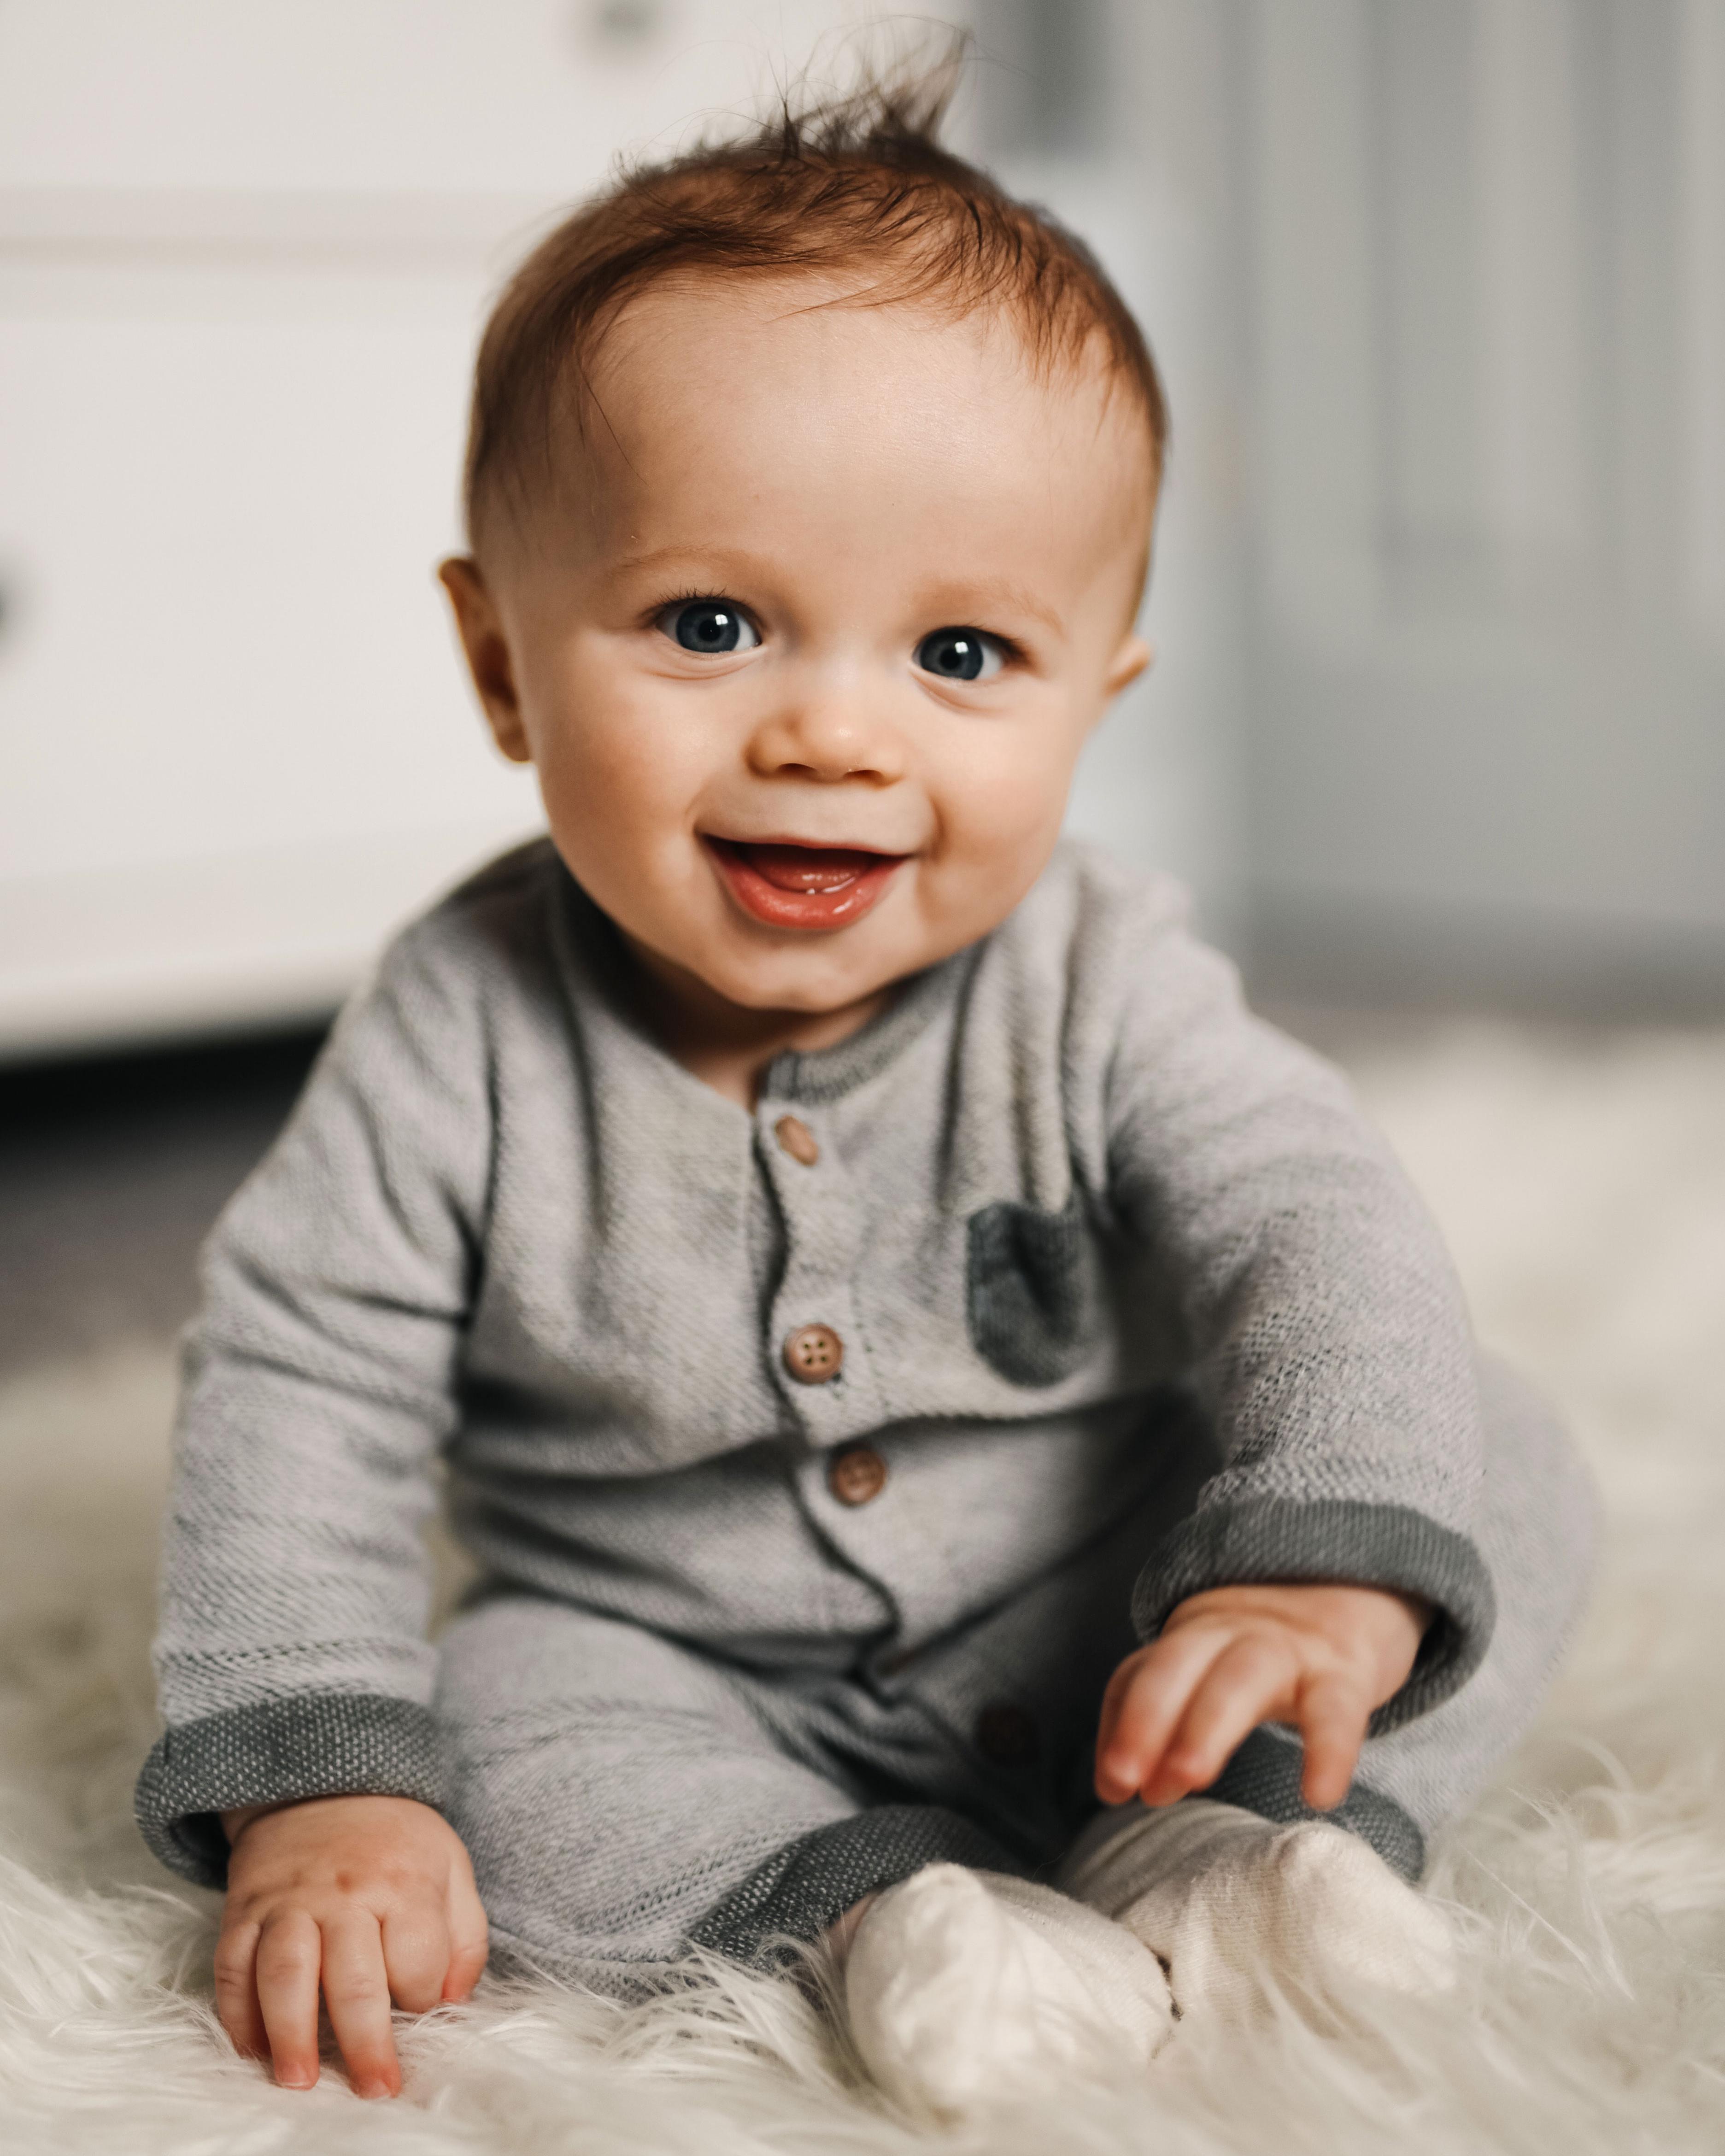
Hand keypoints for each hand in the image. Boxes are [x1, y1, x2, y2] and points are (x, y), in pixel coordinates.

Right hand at [215, 1794, 488, 2097]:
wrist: (325, 1785)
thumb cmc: (395, 1842)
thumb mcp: (451, 1867)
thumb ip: (465, 1936)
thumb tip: (453, 2002)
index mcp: (404, 1883)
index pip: (416, 1960)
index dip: (421, 1996)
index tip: (419, 2013)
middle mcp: (345, 1893)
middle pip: (353, 1979)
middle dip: (364, 2043)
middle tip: (373, 2089)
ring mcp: (289, 1902)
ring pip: (285, 1974)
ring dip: (290, 2035)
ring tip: (298, 2080)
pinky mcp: (244, 1908)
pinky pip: (233, 1966)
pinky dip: (236, 2013)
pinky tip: (252, 2050)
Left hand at [1094, 1583, 1429, 1813]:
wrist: (1358, 1593)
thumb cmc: (1266, 1653)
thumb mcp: (1210, 1667)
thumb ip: (1161, 1717)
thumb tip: (1111, 1789)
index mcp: (1193, 1635)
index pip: (1141, 1673)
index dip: (1121, 1727)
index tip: (1111, 1787)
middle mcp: (1233, 1633)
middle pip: (1176, 1665)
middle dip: (1146, 1721)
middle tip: (1132, 1786)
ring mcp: (1289, 1648)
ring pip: (1239, 1678)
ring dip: (1205, 1727)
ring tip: (1189, 1781)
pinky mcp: (1344, 1674)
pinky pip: (1334, 1711)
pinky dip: (1327, 1751)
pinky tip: (1318, 1795)